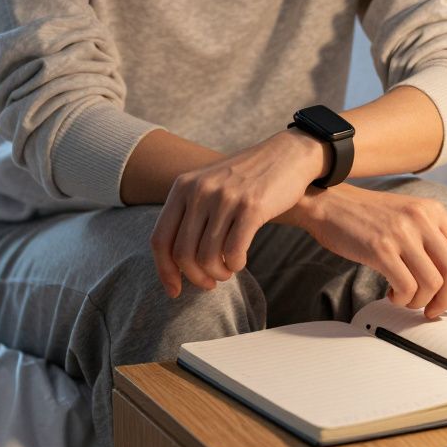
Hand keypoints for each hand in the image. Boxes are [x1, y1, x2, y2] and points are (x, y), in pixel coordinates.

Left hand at [151, 129, 328, 297]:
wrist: (286, 155)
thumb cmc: (246, 179)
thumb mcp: (208, 185)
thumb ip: (188, 214)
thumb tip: (173, 262)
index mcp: (182, 187)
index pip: (160, 239)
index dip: (164, 271)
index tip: (175, 291)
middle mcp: (199, 191)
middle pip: (182, 254)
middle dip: (196, 277)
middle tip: (210, 283)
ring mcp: (225, 198)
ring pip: (208, 257)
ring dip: (218, 273)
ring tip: (227, 270)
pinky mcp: (251, 207)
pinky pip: (233, 252)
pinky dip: (235, 265)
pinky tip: (240, 261)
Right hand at [293, 184, 446, 318]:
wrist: (328, 203)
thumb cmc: (366, 217)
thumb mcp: (407, 217)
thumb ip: (431, 239)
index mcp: (434, 211)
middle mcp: (422, 219)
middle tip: (432, 312)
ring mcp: (402, 233)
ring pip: (432, 283)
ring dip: (421, 302)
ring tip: (405, 299)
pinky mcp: (380, 248)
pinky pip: (406, 287)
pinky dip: (403, 299)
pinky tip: (391, 294)